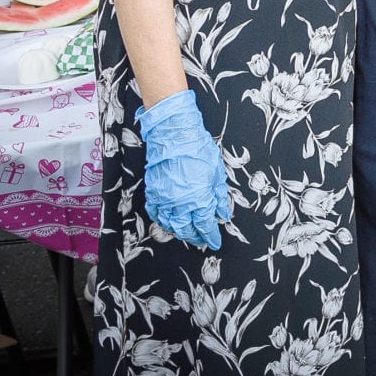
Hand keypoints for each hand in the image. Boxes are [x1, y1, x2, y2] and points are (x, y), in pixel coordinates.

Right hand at [135, 90, 231, 249]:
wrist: (174, 134)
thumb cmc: (198, 149)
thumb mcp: (217, 173)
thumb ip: (219, 196)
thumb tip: (222, 212)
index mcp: (199, 199)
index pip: (205, 225)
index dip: (211, 236)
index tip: (215, 241)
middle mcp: (180, 204)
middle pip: (187, 230)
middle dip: (196, 237)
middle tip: (202, 241)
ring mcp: (164, 199)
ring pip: (170, 225)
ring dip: (179, 231)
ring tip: (187, 233)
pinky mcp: (153, 193)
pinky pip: (156, 213)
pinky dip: (162, 220)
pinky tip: (168, 221)